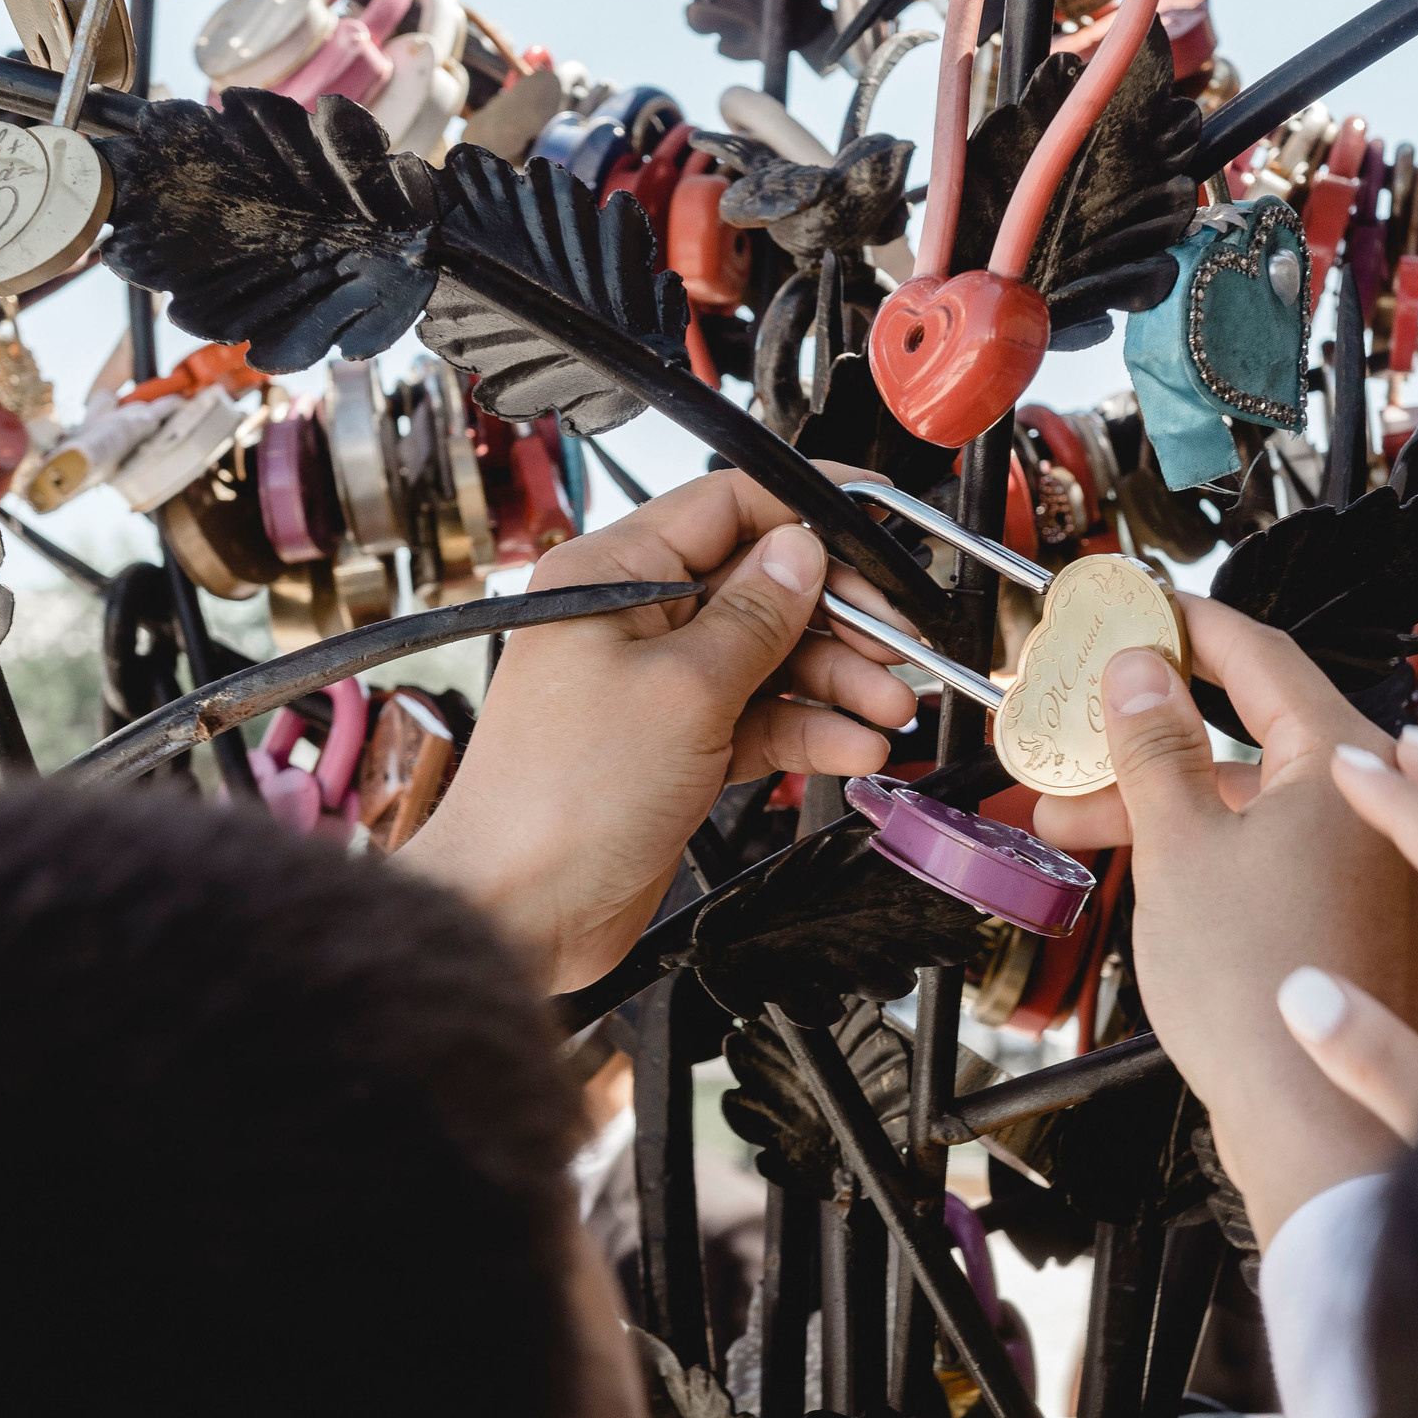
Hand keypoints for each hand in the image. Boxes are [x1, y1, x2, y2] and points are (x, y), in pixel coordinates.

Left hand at [398, 462, 917, 993]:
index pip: (725, 507)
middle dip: (838, 615)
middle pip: (761, 588)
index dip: (806, 512)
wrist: (521, 910)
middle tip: (896, 642)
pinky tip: (853, 744)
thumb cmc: (560, 800)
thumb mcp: (684, 690)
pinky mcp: (678, 745)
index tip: (873, 528)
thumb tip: (801, 549)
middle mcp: (633, 619)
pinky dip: (809, 729)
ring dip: (837, 681)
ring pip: (770, 657)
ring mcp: (658, 684)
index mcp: (611, 575)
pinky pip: (760, 717)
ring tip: (888, 706)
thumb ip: (755, 617)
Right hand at [1032, 597, 1417, 1246]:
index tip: (1127, 608)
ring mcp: (1369, 864)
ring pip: (1250, 798)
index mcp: (1348, 761)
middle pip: (1248, 729)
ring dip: (1158, 797)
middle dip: (1145, 730)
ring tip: (1064, 811)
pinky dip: (1200, 844)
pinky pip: (1268, 850)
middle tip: (1072, 716)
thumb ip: (1154, 746)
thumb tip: (1139, 667)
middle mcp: (1375, 803)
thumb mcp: (1177, 846)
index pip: (1257, 654)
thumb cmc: (1261, 992)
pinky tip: (1130, 859)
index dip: (1181, 624)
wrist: (1311, 1130)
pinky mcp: (1351, 919)